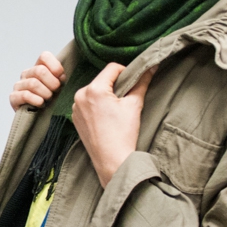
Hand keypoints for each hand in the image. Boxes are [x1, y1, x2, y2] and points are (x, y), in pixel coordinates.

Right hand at [9, 51, 65, 110]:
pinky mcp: (13, 97)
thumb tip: (61, 75)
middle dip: (52, 83)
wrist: (40, 118)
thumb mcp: (58, 86)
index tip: (61, 78)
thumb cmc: (50, 100)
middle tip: (56, 91)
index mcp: (38, 67)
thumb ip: (60, 77)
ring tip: (48, 99)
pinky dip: (36, 100)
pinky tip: (41, 104)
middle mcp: (27, 74)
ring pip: (33, 83)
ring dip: (45, 93)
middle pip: (40, 70)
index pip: (44, 56)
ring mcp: (19, 85)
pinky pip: (25, 95)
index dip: (55, 66)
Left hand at [72, 64, 154, 186]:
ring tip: (116, 110)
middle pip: (102, 79)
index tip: (134, 82)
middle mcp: (80, 95)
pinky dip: (97, 105)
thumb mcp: (134, 104)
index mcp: (94, 89)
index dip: (126, 71)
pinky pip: (87, 103)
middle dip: (115, 85)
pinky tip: (106, 118)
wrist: (111, 160)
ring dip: (106, 95)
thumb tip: (151, 66)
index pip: (112, 68)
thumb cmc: (123, 134)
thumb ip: (142, 82)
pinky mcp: (75, 117)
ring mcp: (75, 107)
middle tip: (126, 98)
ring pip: (94, 91)